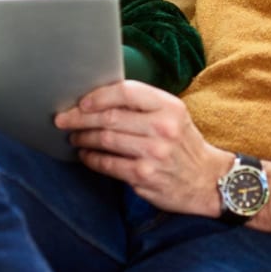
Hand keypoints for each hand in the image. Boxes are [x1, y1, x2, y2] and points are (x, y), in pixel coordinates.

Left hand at [54, 80, 232, 216]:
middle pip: (110, 117)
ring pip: (105, 140)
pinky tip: (85, 156)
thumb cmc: (182, 143)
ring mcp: (154, 153)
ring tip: (75, 137)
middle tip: (63, 120)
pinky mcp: (145, 175)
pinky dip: (91, 159)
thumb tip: (99, 98)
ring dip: (83, 138)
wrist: (207, 179)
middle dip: (80, 118)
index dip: (98, 95)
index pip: (126, 92)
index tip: (81, 102)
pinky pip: (108, 164)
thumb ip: (143, 105)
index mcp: (168, 106)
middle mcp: (163, 127)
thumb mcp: (173, 115)